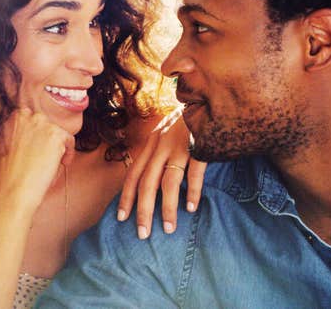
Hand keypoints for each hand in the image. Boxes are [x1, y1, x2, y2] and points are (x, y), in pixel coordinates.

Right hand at [0, 108, 74, 211]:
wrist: (14, 188)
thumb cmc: (9, 174)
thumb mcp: (7, 147)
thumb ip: (19, 136)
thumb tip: (34, 138)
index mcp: (15, 118)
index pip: (34, 119)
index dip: (38, 136)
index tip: (39, 148)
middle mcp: (28, 116)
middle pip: (48, 125)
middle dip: (48, 141)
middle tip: (46, 158)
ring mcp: (42, 124)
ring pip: (59, 133)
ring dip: (58, 148)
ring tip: (52, 164)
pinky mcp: (55, 134)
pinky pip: (69, 140)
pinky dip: (68, 153)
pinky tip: (61, 164)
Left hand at [117, 107, 206, 238]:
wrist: (209, 96)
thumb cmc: (189, 119)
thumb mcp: (168, 131)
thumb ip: (159, 151)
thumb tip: (152, 178)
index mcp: (152, 142)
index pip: (134, 173)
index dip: (126, 196)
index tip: (121, 218)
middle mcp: (161, 144)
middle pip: (147, 182)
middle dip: (143, 210)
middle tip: (142, 234)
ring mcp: (180, 145)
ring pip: (168, 182)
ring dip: (168, 208)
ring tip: (169, 229)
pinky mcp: (200, 146)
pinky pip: (194, 173)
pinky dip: (192, 191)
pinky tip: (191, 208)